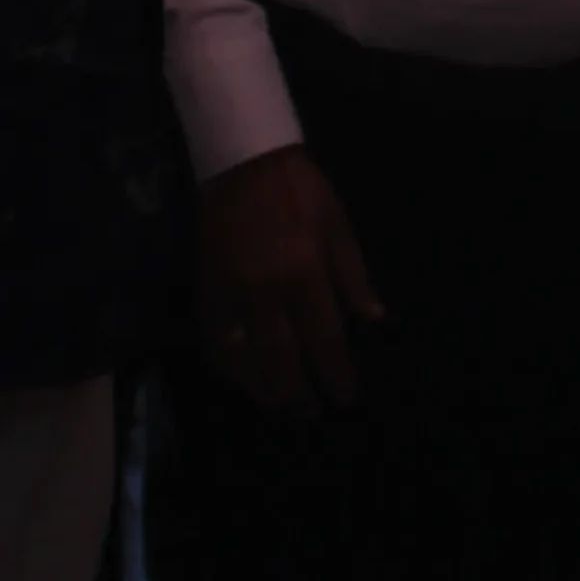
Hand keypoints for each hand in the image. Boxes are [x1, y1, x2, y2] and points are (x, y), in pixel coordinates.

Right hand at [198, 144, 381, 413]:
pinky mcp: (206, 296)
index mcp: (305, 275)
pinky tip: (244, 380)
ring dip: (263, 390)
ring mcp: (230, 299)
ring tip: (281, 407)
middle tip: (311, 414)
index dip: (336, 374)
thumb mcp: (340, 227)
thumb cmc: (302, 193)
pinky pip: (216, 346)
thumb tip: (373, 321)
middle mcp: (265, 295)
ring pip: (244, 362)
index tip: (346, 398)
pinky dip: (230, 370)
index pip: (324, 340)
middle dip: (298, 393)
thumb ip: (354, 278)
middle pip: (281, 361)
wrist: (244, 166)